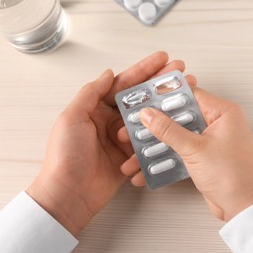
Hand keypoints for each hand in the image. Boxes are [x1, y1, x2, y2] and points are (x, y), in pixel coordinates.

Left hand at [26, 51, 196, 235]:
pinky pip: (149, 141)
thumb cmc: (66, 155)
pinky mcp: (131, 156)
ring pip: (148, 118)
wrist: (69, 194)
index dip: (144, 70)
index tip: (162, 59)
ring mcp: (122, 138)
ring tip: (186, 95)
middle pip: (140, 98)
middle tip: (182, 73)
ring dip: (166, 106)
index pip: (124, 84)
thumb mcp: (72, 117)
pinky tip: (177, 123)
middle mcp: (111, 121)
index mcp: (96, 108)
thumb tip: (108, 73)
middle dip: (161, 84)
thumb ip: (91, 93)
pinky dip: (162, 133)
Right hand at [119, 87, 252, 220]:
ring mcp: (209, 141)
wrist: (245, 208)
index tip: (142, 100)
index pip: (188, 95)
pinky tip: (146, 169)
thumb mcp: (195, 149)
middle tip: (131, 128)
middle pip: (178, 117)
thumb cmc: (234, 176)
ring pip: (176, 136)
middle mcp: (216, 123)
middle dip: (153, 126)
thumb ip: (169, 130)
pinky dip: (164, 159)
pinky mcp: (203, 157)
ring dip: (155, 146)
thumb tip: (149, 115)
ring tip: (133, 153)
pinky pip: (179, 152)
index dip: (163, 97)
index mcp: (222, 112)